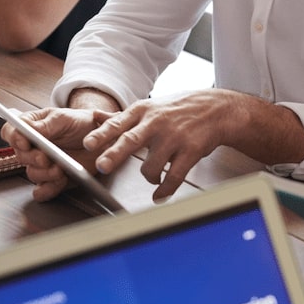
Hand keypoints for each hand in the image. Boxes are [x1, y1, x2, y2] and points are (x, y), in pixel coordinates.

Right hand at [1, 107, 106, 201]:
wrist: (100, 138)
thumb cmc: (79, 122)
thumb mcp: (64, 118)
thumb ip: (45, 124)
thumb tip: (26, 128)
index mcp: (31, 127)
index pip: (11, 132)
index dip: (14, 137)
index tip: (24, 142)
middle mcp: (33, 147)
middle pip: (20, 156)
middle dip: (33, 158)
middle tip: (45, 158)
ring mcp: (41, 165)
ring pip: (32, 173)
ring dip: (45, 173)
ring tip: (60, 169)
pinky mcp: (51, 180)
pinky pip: (42, 190)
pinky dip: (49, 189)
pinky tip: (59, 182)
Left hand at [84, 91, 227, 201]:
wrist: (216, 110)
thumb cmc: (178, 109)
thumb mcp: (148, 108)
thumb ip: (120, 117)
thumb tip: (94, 117)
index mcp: (143, 112)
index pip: (118, 124)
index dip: (102, 134)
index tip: (88, 143)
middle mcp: (156, 123)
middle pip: (132, 140)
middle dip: (115, 154)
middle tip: (102, 166)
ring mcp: (174, 137)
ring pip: (152, 166)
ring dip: (149, 178)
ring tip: (153, 177)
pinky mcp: (190, 151)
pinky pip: (173, 177)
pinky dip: (164, 190)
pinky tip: (159, 195)